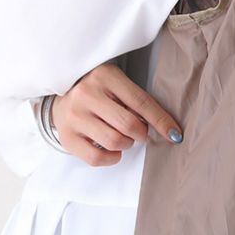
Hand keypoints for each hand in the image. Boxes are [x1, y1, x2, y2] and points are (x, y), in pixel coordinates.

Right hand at [49, 62, 183, 166]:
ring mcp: (74, 116)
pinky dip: (112, 158)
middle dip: (142, 134)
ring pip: (114, 142)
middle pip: (129, 125)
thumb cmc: (97, 91)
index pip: (141, 102)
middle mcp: (87, 94)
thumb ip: (135, 100)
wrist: (60, 97)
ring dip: (127, 144)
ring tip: (123, 137)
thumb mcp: (115, 83)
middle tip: (140, 132)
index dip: (161, 120)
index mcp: (105, 76)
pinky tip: (113, 150)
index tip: (175, 135)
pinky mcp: (67, 137)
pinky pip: (97, 158)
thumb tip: (165, 127)